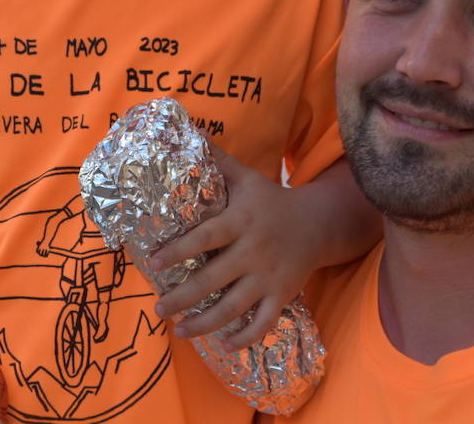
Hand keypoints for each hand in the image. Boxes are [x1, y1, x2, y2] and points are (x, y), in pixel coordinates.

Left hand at [149, 145, 318, 349]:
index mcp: (241, 221)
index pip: (206, 237)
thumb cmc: (271, 199)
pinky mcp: (283, 295)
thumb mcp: (245, 176)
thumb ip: (215, 159)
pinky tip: (223, 345)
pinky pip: (263, 323)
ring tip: (179, 331)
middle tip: (158, 309)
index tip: (155, 263)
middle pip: (213, 280)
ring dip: (204, 324)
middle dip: (182, 298)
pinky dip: (245, 338)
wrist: (318, 222)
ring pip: (234, 308)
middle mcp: (254, 251)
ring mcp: (269, 277)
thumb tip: (187, 127)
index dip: (180, 251)